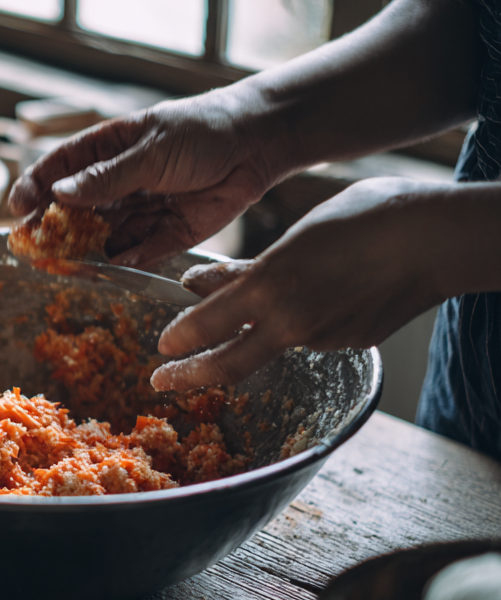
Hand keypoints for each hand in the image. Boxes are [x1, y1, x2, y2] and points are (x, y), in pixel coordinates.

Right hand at [9, 90, 274, 267]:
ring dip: (88, 251)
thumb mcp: (151, 150)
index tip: (19, 209)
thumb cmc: (201, 132)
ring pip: (102, 237)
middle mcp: (116, 183)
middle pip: (74, 210)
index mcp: (105, 150)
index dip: (34, 187)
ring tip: (75, 263)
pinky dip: (126, 260)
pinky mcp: (165, 234)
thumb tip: (59, 193)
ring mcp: (139, 210)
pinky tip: (117, 263)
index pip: (57, 169)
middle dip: (55, 230)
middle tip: (38, 248)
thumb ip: (107, 177)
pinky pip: (137, 252)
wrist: (257, 144)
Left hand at [150, 177, 456, 391]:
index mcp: (270, 285)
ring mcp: (322, 337)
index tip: (161, 345)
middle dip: (187, 376)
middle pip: (227, 364)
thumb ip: (246, 267)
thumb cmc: (367, 217)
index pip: (206, 324)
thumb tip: (199, 282)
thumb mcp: (295, 234)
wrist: (439, 240)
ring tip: (262, 305)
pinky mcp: (349, 343)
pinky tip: (318, 295)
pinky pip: (311, 336)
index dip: (179, 338)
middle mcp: (291, 321)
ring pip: (273, 341)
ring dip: (254, 334)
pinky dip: (299, 322)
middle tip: (160, 381)